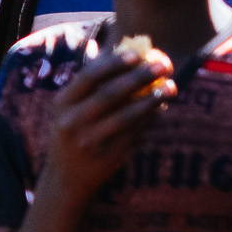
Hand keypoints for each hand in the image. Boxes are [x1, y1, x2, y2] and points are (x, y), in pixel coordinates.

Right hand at [40, 45, 174, 201]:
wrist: (67, 177)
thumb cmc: (72, 131)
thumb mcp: (68, 110)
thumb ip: (89, 86)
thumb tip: (121, 56)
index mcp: (62, 104)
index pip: (87, 78)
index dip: (112, 64)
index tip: (136, 54)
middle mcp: (73, 122)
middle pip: (110, 94)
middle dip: (139, 78)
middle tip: (162, 65)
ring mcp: (91, 141)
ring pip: (127, 116)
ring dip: (152, 100)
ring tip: (170, 86)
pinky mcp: (110, 157)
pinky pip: (136, 134)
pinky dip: (151, 119)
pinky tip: (162, 108)